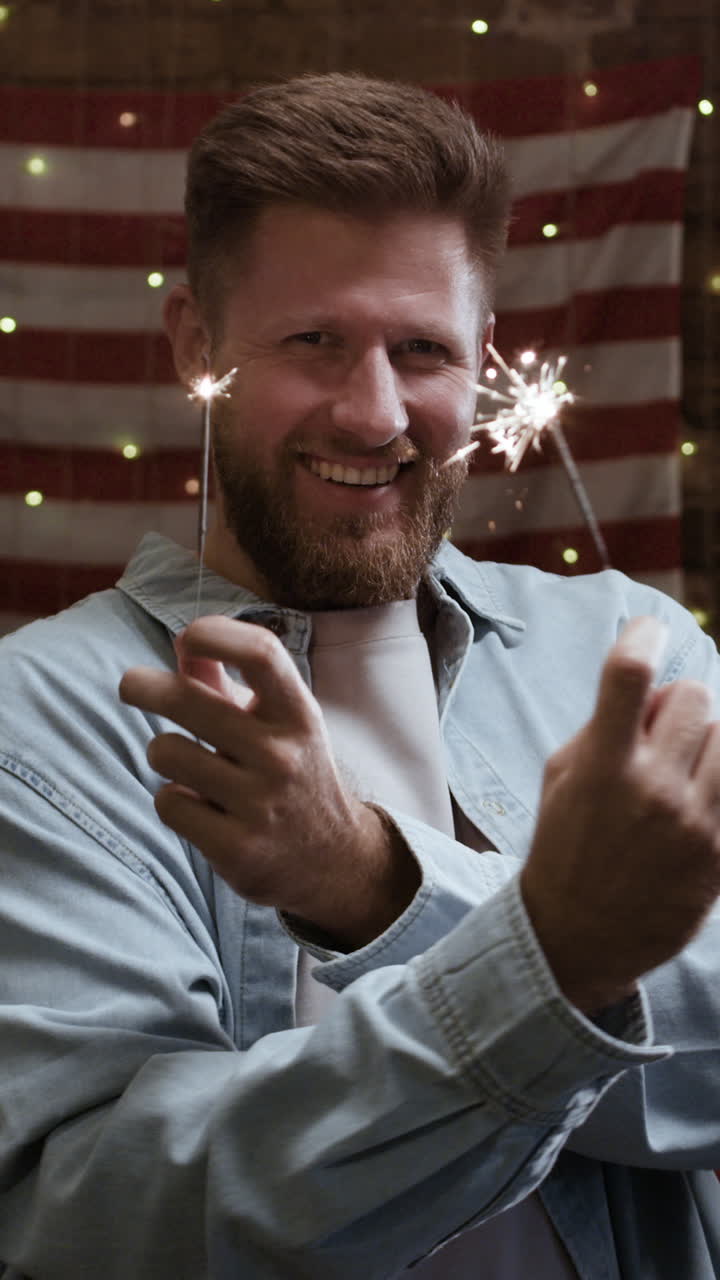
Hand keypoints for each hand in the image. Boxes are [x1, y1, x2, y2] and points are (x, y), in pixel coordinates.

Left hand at [119, 616, 418, 946]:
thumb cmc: (292, 773)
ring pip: (167, 752)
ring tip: (182, 763)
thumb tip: (183, 643)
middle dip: (145, 686)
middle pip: (187, 699)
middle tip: (131, 685)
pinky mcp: (237, 848)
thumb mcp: (278, 722)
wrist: (334, 859)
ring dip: (162, 752)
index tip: (187, 636)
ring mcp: (261, 804)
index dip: (215, 633)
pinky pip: (168, 802)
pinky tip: (197, 806)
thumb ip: (229, 683)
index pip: (260, 653)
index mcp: (298, 714)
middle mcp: (283, 755)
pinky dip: (172, 799)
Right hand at [521, 616, 719, 1014]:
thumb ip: (606, 726)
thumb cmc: (566, 845)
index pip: (629, 677)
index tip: (648, 631)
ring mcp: (695, 824)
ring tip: (684, 768)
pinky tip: (696, 793)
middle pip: (695, 697)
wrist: (578, 935)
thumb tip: (659, 692)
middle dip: (679, 703)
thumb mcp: (562, 777)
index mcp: (603, 767)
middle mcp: (653, 790)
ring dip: (708, 741)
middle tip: (660, 730)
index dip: (642, 637)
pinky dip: (716, 780)